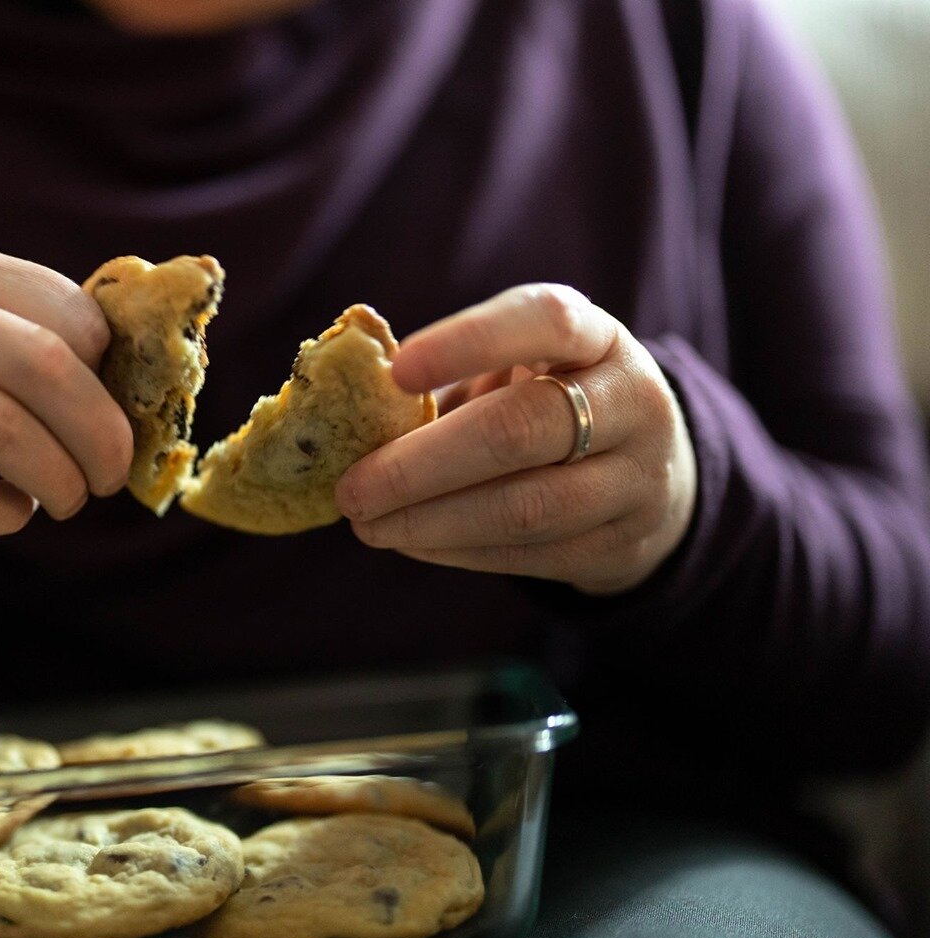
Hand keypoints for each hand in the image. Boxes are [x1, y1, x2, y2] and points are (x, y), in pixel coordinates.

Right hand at [0, 239, 133, 560]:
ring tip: (70, 499)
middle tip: (112, 475)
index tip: (121, 420)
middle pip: (37, 362)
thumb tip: (157, 384)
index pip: (68, 315)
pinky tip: (13, 514)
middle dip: (98, 430)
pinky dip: (1, 512)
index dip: (111, 378)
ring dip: (55, 475)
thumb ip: (55, 348)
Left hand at [336, 284, 696, 594]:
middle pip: (522, 430)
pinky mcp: (620, 543)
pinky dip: (455, 550)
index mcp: (596, 336)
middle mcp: (631, 401)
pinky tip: (408, 541)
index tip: (395, 371)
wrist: (648, 471)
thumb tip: (354, 412)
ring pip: (525, 507)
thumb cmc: (547, 401)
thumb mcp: (519, 366)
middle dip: (421, 465)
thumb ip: (450, 378)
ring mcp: (636, 478)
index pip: (543, 321)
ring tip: (367, 524)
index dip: (468, 341)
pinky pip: (527, 553)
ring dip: (431, 521)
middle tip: (351, 488)